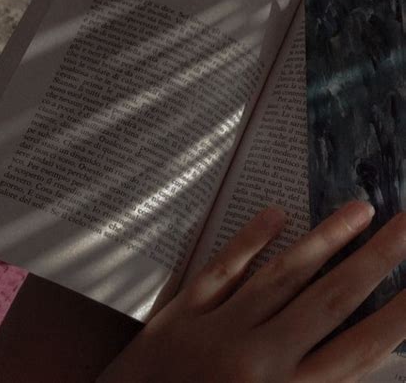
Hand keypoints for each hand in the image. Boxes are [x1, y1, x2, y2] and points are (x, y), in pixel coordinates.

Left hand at [98, 201, 405, 381]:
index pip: (360, 347)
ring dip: (324, 239)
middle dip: (375, 259)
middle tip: (404, 224)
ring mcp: (220, 328)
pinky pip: (223, 269)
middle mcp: (260, 357)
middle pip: (330, 298)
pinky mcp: (185, 312)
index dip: (397, 314)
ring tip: (358, 210)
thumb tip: (361, 351)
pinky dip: (249, 240)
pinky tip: (275, 214)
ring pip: (283, 275)